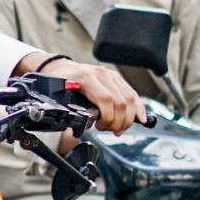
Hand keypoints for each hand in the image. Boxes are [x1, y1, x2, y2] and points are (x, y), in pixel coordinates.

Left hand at [24, 56, 145, 134]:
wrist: (64, 69)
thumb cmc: (60, 83)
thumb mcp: (58, 94)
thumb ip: (67, 107)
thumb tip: (77, 124)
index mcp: (86, 77)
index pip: (106, 99)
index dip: (108, 117)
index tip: (100, 127)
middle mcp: (101, 74)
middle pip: (121, 101)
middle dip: (118, 121)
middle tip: (109, 130)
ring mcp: (111, 76)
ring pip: (130, 98)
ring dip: (128, 118)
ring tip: (118, 130)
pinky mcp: (117, 79)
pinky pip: (132, 94)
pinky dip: (138, 108)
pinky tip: (141, 119)